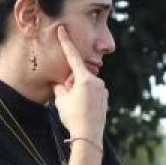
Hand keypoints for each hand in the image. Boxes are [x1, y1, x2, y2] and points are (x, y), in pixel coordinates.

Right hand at [52, 25, 107, 146]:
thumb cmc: (73, 117)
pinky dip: (85, 97)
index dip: (66, 42)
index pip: (73, 56)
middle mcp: (97, 82)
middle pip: (78, 75)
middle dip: (70, 83)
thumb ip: (60, 85)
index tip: (63, 29)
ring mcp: (103, 90)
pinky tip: (83, 109)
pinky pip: (92, 93)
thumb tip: (63, 82)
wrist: (88, 136)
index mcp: (85, 79)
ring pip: (85, 85)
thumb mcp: (60, 99)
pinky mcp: (105, 98)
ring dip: (78, 91)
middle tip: (68, 99)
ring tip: (76, 107)